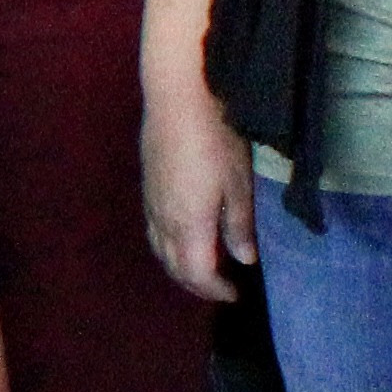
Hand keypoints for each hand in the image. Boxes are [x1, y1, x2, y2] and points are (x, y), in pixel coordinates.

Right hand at [143, 64, 259, 303]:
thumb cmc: (215, 139)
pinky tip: (183, 236)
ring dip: (179, 266)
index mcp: (188, 224)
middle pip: (173, 266)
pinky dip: (168, 246)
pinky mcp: (147, 187)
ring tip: (202, 266)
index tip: (236, 294)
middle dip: (196, 283)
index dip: (215, 290)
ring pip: (159, 249)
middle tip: (220, 287)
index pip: (197, 273)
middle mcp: (162, 220)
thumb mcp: (238, 184)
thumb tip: (244, 259)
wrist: (178, 97)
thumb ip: (239, 225)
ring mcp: (150, 202)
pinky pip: (153, 231)